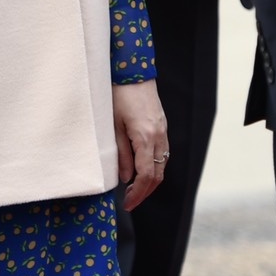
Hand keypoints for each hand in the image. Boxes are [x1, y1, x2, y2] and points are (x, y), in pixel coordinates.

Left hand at [113, 81, 170, 210]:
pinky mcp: (162, 127)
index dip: (138, 193)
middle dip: (145, 192)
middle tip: (130, 202)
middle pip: (157, 174)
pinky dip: (153, 166)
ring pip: (162, 165)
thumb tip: (124, 178)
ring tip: (133, 189)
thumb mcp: (112, 125)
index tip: (127, 203)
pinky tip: (140, 169)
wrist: (133, 72)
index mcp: (145, 137)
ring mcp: (163, 131)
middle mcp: (159, 137)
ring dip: (150, 181)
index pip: (146, 175)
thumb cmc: (118, 95)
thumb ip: (120, 153)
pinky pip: (162, 153)